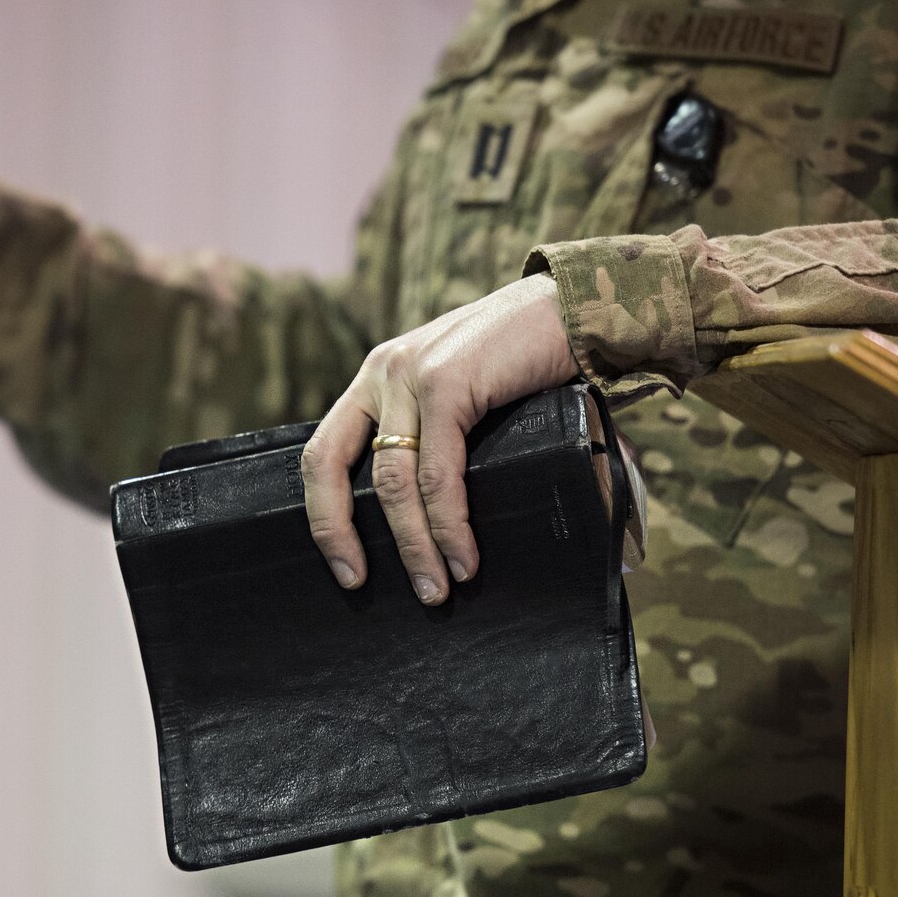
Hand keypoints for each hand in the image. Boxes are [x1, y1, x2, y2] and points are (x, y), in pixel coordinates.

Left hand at [300, 273, 579, 603]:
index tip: (344, 565)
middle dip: (341, 534)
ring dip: (413, 545)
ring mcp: (411, 375)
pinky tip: (462, 557)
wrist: (575, 307)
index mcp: (379, 377)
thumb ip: (442, 441)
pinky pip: (438, 474)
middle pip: (333, 466)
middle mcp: (383, 372)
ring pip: (393, 482)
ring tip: (436, 588)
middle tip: (360, 584)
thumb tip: (443, 524)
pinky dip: (448, 524)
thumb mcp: (464, 395)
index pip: (322, 452)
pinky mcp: (447, 384)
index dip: (323, 514)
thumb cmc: (526, 362)